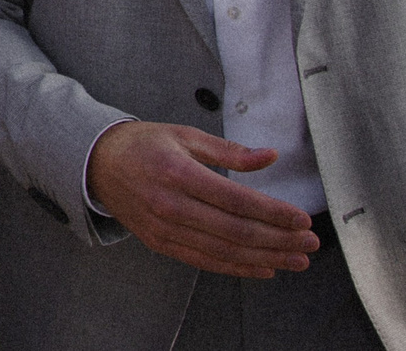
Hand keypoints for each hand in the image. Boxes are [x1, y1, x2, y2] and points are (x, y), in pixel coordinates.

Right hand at [85, 120, 318, 277]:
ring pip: (225, 252)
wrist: (96, 162)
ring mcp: (164, 229)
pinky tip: (264, 268)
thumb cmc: (143, 145)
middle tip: (310, 243)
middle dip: (279, 240)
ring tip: (296, 260)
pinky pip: (205, 262)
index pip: (237, 201)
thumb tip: (269, 157)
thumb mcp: (185, 135)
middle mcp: (171, 205)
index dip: (274, 213)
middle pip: (236, 232)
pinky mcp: (161, 243)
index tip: (302, 219)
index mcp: (178, 173)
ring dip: (266, 259)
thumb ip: (230, 151)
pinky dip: (238, 269)